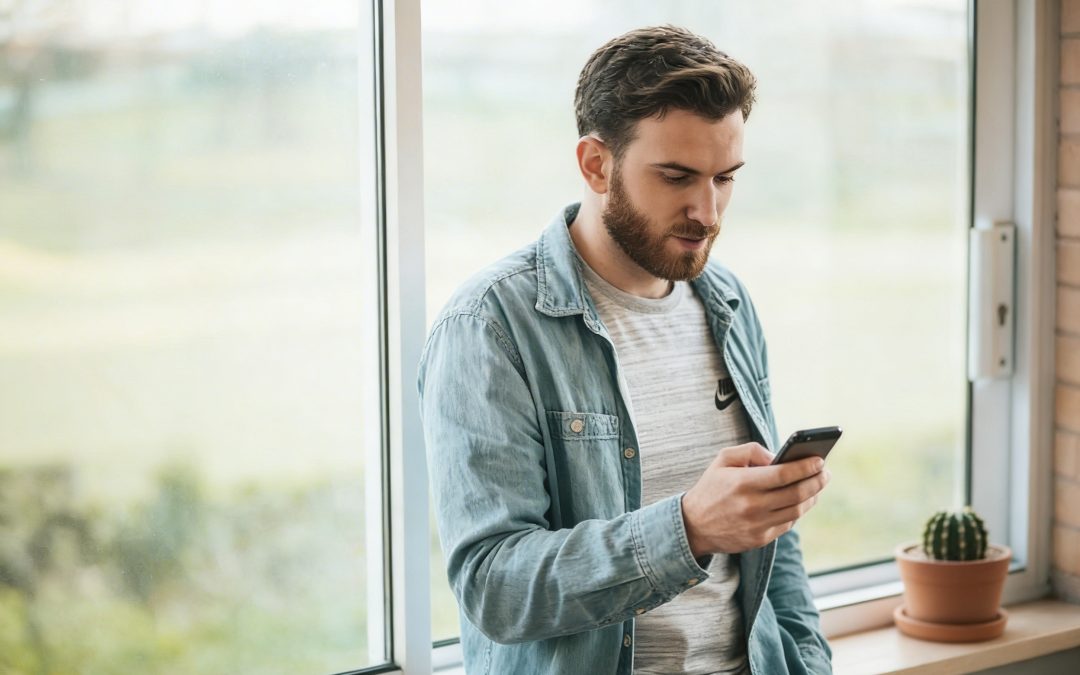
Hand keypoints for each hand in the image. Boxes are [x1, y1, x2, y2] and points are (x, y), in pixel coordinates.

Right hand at [680, 442, 829, 556]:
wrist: (693, 526)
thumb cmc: (711, 487)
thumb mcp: (723, 459)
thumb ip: (751, 450)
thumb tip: (779, 456)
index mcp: (742, 483)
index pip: (783, 474)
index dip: (805, 467)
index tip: (820, 460)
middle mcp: (751, 506)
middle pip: (796, 493)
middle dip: (817, 481)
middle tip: (825, 473)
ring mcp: (757, 525)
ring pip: (797, 511)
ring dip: (812, 497)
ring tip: (817, 485)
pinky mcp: (760, 539)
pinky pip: (788, 524)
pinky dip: (797, 511)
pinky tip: (800, 500)